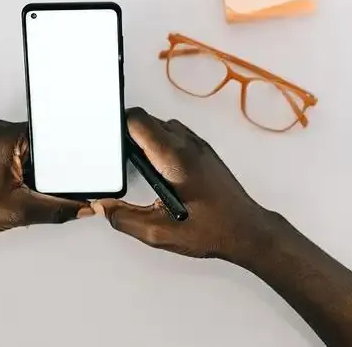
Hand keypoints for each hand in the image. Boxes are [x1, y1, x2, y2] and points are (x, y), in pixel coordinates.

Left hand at [0, 120, 93, 242]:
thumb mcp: (19, 210)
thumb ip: (56, 209)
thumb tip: (79, 208)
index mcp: (6, 135)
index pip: (50, 134)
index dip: (65, 155)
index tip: (74, 170)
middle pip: (41, 145)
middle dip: (48, 169)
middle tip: (40, 189)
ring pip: (29, 153)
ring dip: (33, 173)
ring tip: (19, 191)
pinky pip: (16, 157)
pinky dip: (21, 174)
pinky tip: (13, 190)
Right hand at [96, 108, 270, 260]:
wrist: (248, 231)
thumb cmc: (214, 230)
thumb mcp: (160, 233)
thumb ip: (125, 218)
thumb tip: (103, 207)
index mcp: (175, 159)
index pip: (139, 120)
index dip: (118, 126)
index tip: (108, 140)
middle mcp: (188, 145)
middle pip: (148, 119)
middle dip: (128, 134)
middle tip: (118, 157)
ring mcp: (198, 146)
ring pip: (162, 124)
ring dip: (146, 137)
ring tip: (138, 164)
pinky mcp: (204, 151)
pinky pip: (175, 133)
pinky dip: (160, 142)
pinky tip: (158, 167)